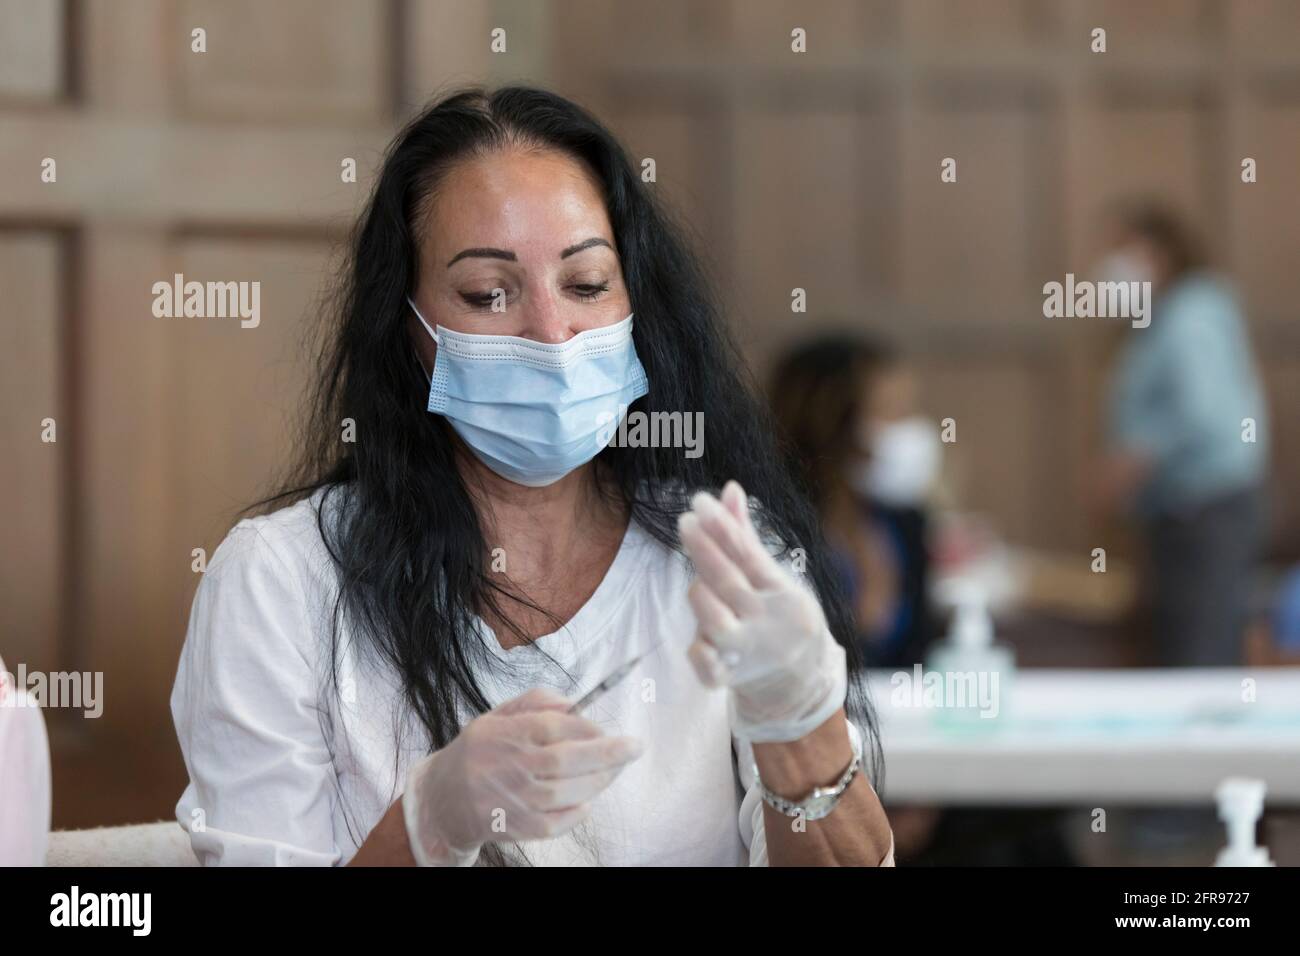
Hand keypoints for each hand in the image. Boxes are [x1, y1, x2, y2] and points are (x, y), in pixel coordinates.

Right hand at [402, 687, 643, 865]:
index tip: (607, 728)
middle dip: (608, 753)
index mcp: (506, 734)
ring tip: (615, 770)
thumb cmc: (480, 752)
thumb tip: (573, 703)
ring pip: (566, 792)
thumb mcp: (498, 715)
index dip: (586, 727)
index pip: (554, 726)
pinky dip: (578, 811)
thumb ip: (535, 701)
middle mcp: (509, 766)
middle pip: (566, 760)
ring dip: (599, 781)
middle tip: (635, 748)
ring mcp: (514, 799)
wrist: (443, 800)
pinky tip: (587, 798)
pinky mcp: (518, 827)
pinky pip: (557, 822)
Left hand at [677, 481, 846, 742]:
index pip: (748, 554)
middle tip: (685, 520)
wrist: (801, 685)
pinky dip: (699, 651)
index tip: (700, 501)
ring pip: (711, 618)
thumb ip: (745, 536)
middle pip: (727, 580)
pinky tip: (699, 639)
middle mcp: (766, 623)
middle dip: (703, 548)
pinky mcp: (729, 678)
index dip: (722, 526)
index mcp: (782, 594)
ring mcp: (748, 652)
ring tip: (699, 583)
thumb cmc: (780, 618)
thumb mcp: (774, 579)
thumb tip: (729, 487)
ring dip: (700, 595)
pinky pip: (705, 664)